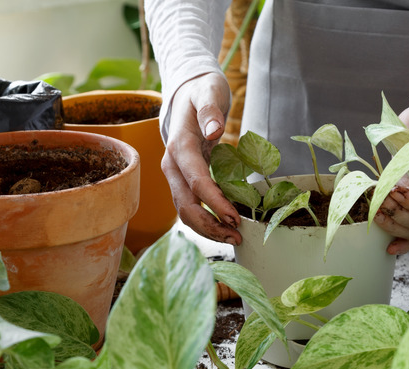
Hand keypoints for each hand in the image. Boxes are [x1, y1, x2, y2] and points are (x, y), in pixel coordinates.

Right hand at [161, 72, 242, 244]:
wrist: (187, 92)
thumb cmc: (201, 91)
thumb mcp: (208, 91)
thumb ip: (210, 110)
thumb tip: (214, 130)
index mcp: (179, 146)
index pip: (195, 181)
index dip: (214, 201)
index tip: (234, 217)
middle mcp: (172, 165)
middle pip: (185, 204)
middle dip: (210, 225)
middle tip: (237, 236)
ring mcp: (175, 175)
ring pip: (185, 210)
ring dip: (207, 228)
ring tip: (233, 237)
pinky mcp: (182, 180)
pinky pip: (191, 205)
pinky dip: (207, 219)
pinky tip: (225, 226)